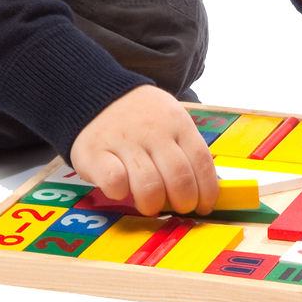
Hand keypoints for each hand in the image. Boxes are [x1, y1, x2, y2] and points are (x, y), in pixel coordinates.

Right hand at [69, 85, 217, 216]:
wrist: (94, 92)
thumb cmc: (137, 116)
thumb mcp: (168, 119)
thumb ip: (184, 148)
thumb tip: (204, 190)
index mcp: (177, 123)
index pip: (201, 162)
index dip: (206, 191)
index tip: (202, 206)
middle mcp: (153, 131)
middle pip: (179, 178)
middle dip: (183, 202)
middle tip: (176, 208)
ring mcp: (124, 141)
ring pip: (149, 185)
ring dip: (152, 203)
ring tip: (149, 204)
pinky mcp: (95, 152)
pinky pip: (114, 181)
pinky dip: (120, 192)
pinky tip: (120, 190)